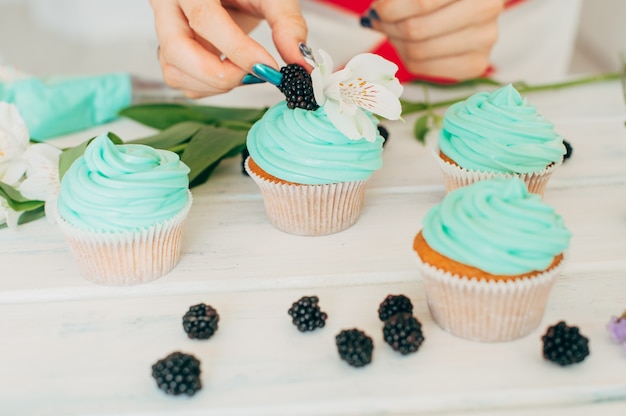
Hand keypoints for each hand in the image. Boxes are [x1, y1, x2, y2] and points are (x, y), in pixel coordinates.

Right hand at [150, 0, 307, 97]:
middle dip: (219, 74)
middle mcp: (168, 7)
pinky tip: (232, 72)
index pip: (204, 19)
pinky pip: (181, 82)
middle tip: (255, 75)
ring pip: (175, 72)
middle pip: (177, 51)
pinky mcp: (170, 52)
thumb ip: (288, 23)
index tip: (268, 67)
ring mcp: (165, 32)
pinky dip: (209, 88)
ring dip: (215, 84)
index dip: (237, 49)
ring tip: (246, 71)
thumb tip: (301, 63)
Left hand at [366, 0, 503, 79]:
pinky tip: (408, 44)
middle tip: (380, 20)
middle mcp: (486, 9)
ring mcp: (485, 39)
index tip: (378, 9)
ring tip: (394, 29)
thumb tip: (374, 15)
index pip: (422, 3)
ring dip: (396, 41)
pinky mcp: (476, 63)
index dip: (391, 8)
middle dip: (390, 26)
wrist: (466, 2)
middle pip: (416, 30)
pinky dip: (407, 57)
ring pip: (418, 51)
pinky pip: (424, 68)